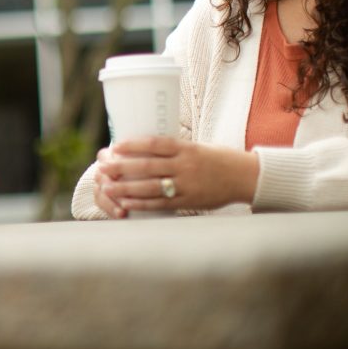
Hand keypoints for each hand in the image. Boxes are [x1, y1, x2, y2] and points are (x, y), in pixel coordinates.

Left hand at [93, 136, 258, 217]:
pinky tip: (127, 204)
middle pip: (148, 166)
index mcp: (186, 148)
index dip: (133, 145)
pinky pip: (161, 203)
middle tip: (103, 167)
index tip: (115, 146)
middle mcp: (185, 166)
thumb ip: (172, 149)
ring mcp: (187, 185)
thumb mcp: (196, 147)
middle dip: (123, 168)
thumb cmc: (216, 159)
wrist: (244, 176)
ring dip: (127, 188)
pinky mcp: (189, 201)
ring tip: (108, 187)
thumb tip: (141, 147)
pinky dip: (143, 204)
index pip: (155, 144)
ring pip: (151, 187)